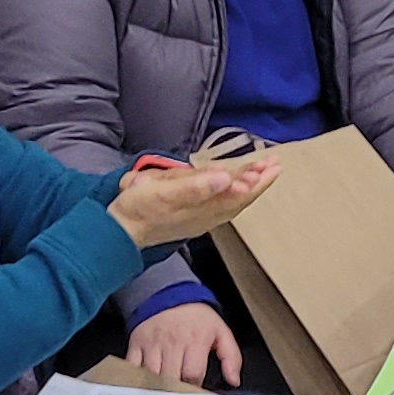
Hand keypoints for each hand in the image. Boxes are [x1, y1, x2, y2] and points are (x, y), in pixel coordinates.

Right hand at [110, 151, 279, 248]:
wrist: (120, 231)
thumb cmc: (139, 209)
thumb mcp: (165, 192)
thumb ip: (197, 185)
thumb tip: (226, 178)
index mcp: (204, 210)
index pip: (239, 195)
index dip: (256, 181)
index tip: (271, 165)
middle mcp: (207, 217)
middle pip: (240, 198)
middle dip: (258, 181)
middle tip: (273, 163)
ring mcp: (199, 218)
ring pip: (231, 201)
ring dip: (247, 186)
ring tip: (260, 170)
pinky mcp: (190, 216)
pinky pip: (219, 204)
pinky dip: (231, 192)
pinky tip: (231, 185)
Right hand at [126, 301, 241, 387]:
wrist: (168, 294)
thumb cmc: (195, 317)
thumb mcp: (221, 332)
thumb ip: (231, 357)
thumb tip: (233, 380)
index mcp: (194, 340)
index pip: (193, 374)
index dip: (195, 387)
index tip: (195, 392)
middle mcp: (172, 342)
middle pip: (171, 378)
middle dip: (177, 390)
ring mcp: (152, 344)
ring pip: (152, 376)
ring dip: (158, 387)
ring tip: (165, 391)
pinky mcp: (136, 344)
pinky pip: (133, 367)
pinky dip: (138, 378)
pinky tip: (146, 382)